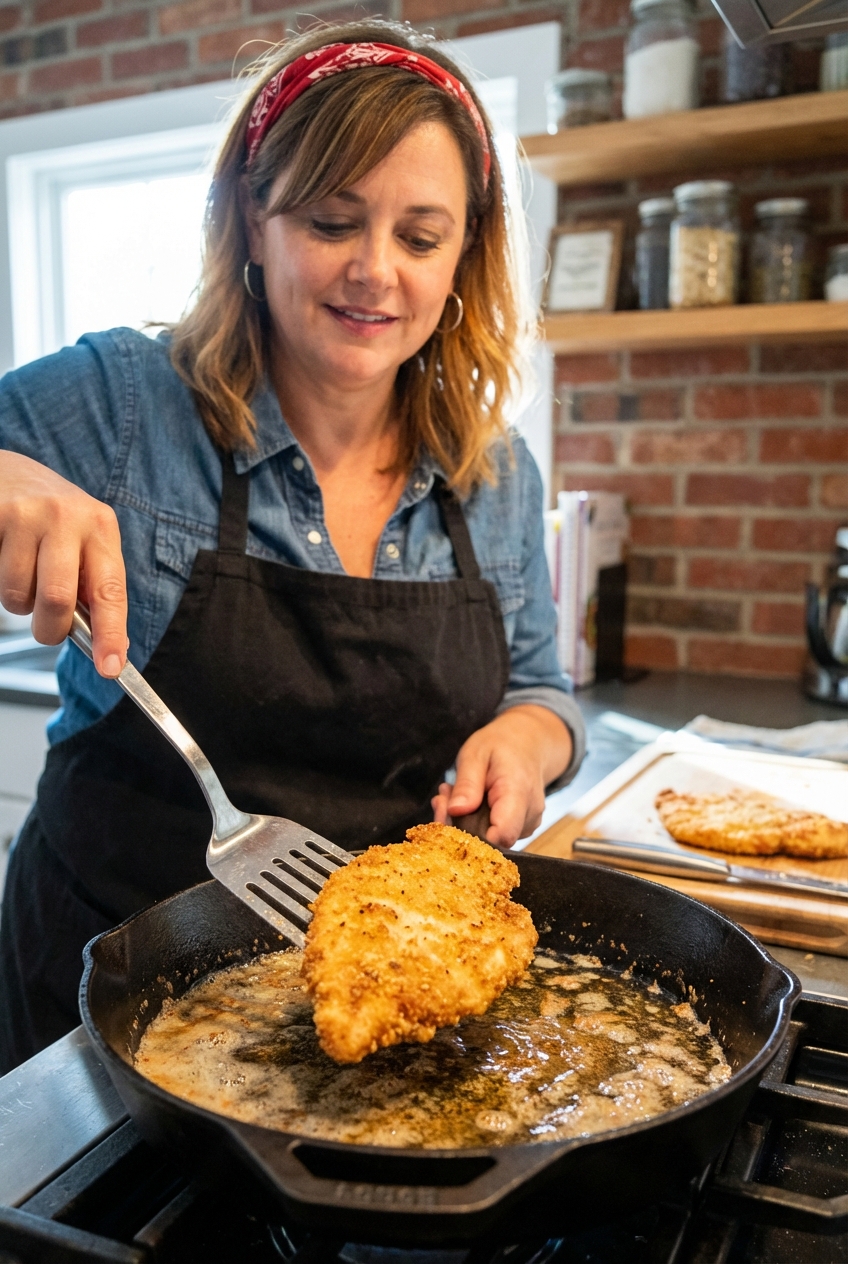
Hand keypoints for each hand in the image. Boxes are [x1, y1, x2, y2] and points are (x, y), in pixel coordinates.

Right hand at [0, 451, 127, 676]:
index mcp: (100, 527)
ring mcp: (26, 515)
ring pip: (16, 594)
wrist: (9, 471)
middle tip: (47, 628)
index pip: (110, 590)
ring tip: (22, 576)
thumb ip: (95, 586)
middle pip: (57, 599)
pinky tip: (4, 557)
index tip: (111, 667)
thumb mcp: (85, 541)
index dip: (111, 634)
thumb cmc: (52, 519)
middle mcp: (67, 517)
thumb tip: (112, 645)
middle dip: (50, 629)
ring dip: (17, 602)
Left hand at [431, 705, 572, 849]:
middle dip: (459, 825)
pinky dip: (475, 822)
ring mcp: (528, 824)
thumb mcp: (476, 754)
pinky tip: (468, 801)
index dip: (472, 837)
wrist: (527, 744)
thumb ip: (467, 784)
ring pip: (490, 840)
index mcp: (518, 792)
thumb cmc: (501, 746)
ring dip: (464, 822)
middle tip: (444, 796)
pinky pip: (494, 834)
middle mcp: (529, 814)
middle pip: (491, 841)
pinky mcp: (521, 829)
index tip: (449, 814)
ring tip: (455, 792)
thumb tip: (455, 811)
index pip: (502, 834)